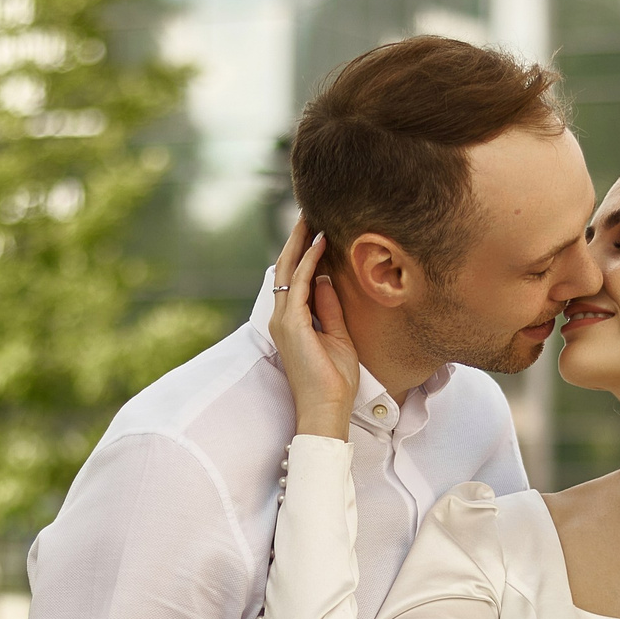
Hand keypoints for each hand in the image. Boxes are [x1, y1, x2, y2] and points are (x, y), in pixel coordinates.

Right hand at [268, 217, 356, 439]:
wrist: (326, 407)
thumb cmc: (334, 379)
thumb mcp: (337, 335)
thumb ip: (329, 307)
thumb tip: (325, 278)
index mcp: (291, 321)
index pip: (294, 277)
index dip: (302, 251)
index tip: (316, 228)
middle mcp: (282, 317)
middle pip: (285, 267)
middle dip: (296, 238)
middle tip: (308, 211)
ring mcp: (284, 319)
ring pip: (287, 269)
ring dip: (300, 241)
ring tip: (311, 216)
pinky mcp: (292, 323)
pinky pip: (299, 283)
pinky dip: (309, 261)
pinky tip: (320, 242)